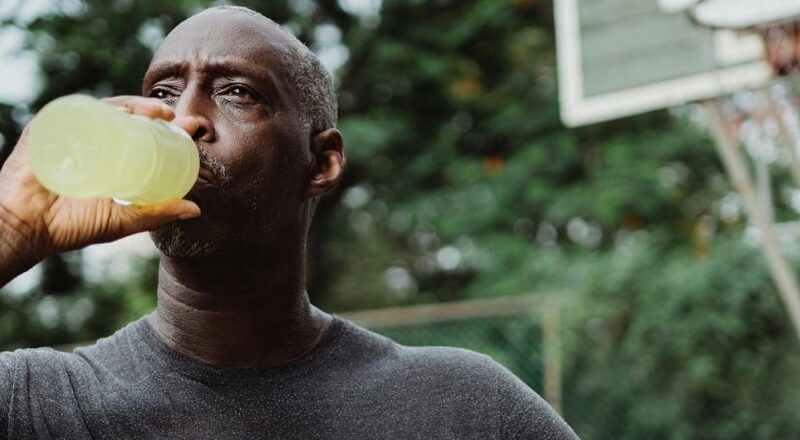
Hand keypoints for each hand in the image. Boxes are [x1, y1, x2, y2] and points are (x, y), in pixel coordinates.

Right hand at [0, 96, 200, 269]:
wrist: (26, 229)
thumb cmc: (69, 227)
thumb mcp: (123, 220)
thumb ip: (157, 213)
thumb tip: (196, 209)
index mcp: (108, 156)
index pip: (142, 134)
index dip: (168, 127)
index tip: (194, 127)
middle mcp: (90, 139)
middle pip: (128, 117)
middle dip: (157, 111)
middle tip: (181, 117)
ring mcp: (68, 131)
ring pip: (107, 109)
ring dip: (135, 104)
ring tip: (159, 113)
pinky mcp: (47, 127)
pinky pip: (75, 110)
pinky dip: (99, 107)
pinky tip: (122, 111)